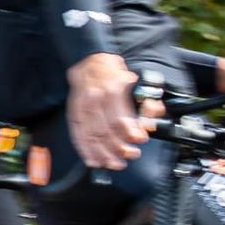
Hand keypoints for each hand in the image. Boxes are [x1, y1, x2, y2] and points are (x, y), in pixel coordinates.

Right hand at [67, 54, 153, 169]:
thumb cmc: (116, 73)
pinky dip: (85, 150)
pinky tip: (92, 160)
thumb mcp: (139, 81)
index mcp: (113, 90)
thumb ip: (148, 101)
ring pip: (91, 135)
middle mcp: (96, 98)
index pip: (120, 117)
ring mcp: (82, 106)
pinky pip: (77, 134)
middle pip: (105, 130)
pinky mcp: (74, 112)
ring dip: (103, 153)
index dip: (130, 132)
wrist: (92, 61)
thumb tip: (151, 120)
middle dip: (118, 147)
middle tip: (130, 155)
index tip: (140, 140)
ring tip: (114, 163)